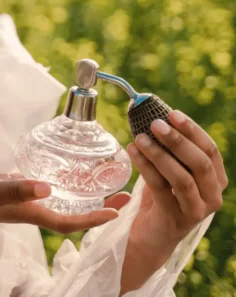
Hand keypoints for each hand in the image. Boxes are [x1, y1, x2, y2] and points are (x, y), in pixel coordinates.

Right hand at [0, 172, 131, 237]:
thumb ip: (15, 187)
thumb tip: (46, 188)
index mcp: (30, 212)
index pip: (69, 222)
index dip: (94, 219)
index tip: (119, 212)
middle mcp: (32, 209)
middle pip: (74, 214)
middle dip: (101, 208)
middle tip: (127, 194)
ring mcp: (26, 200)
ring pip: (64, 203)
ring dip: (87, 196)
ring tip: (107, 181)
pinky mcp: (18, 190)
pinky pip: (50, 190)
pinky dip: (65, 184)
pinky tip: (68, 171)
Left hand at [127, 110, 227, 250]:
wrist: (151, 235)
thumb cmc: (161, 196)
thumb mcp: (170, 171)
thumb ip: (169, 149)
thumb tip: (152, 115)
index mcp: (216, 180)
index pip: (210, 150)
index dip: (192, 130)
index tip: (171, 113)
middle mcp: (213, 196)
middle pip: (200, 163)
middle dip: (177, 140)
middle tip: (154, 123)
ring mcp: (196, 210)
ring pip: (182, 178)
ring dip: (159, 154)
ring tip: (139, 138)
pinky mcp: (175, 219)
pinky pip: (160, 188)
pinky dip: (145, 167)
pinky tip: (132, 152)